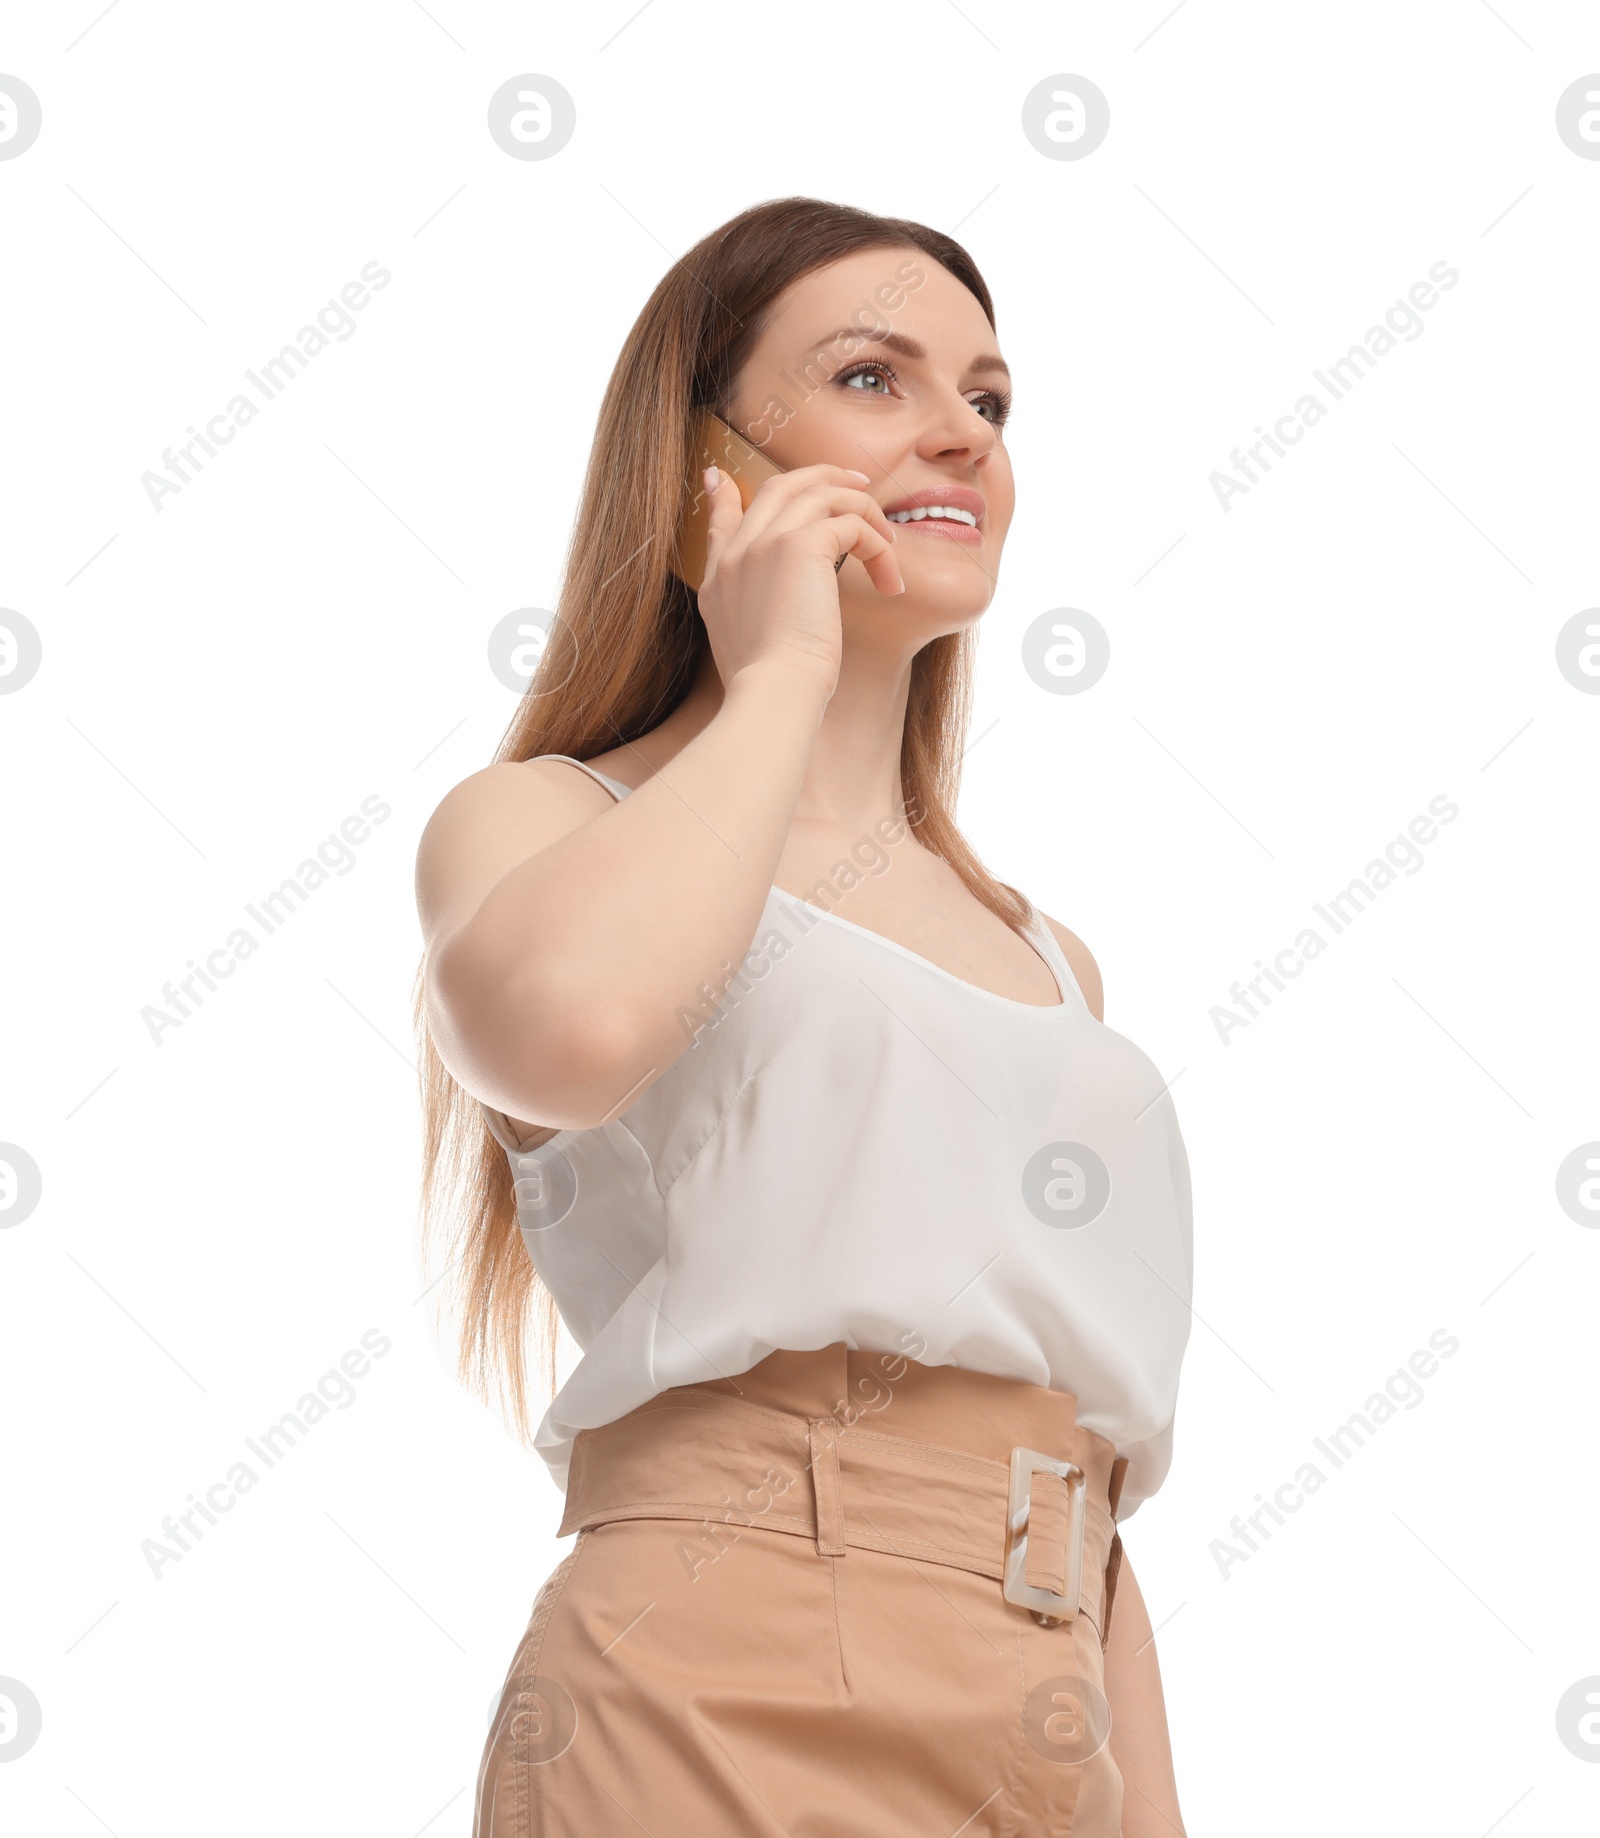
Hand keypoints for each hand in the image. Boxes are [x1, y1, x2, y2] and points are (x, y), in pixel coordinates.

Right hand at [696, 462, 904, 698]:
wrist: (772, 694)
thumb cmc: (769, 688)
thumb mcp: (743, 647)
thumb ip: (750, 613)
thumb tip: (775, 609)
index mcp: (720, 577)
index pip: (723, 519)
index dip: (726, 494)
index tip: (723, 479)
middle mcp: (738, 552)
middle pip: (780, 487)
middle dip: (821, 476)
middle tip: (858, 486)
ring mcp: (766, 543)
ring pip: (821, 494)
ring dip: (862, 510)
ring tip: (887, 538)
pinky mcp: (800, 547)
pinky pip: (850, 523)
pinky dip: (876, 545)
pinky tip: (888, 578)